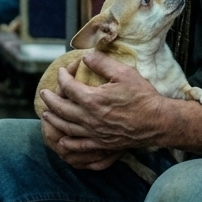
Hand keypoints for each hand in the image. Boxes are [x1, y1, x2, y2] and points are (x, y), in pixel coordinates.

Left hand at [39, 52, 168, 164]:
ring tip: (46, 114)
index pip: (68, 87)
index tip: (62, 71)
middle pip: (61, 108)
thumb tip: (85, 57)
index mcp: (93, 99)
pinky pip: (80, 145)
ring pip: (66, 127)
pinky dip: (68, 143)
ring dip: (54, 119)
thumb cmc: (143, 96)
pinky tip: (62, 141)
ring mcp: (94, 133)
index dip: (62, 77)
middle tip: (44, 93)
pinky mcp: (102, 144)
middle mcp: (89, 118)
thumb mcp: (124, 73)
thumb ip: (102, 63)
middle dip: (50, 99)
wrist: (158, 122)